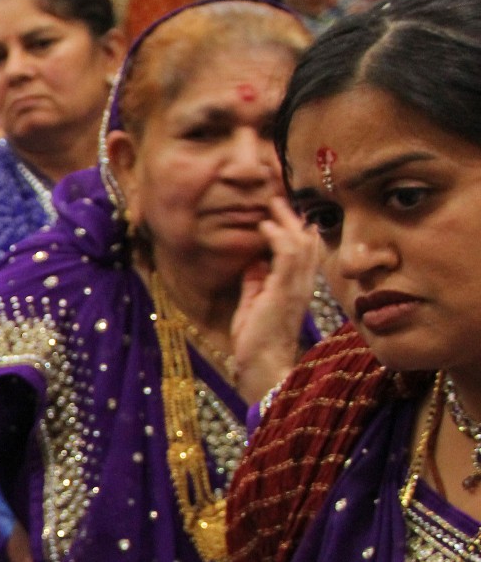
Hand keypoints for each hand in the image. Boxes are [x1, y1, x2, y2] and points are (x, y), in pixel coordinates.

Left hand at [230, 198, 321, 403]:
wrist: (262, 365)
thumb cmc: (257, 339)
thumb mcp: (255, 304)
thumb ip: (256, 283)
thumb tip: (254, 263)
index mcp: (296, 286)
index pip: (303, 250)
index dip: (294, 227)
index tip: (279, 208)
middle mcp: (302, 284)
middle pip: (308, 241)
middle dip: (293, 217)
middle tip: (278, 197)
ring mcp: (296, 287)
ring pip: (302, 244)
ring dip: (287, 221)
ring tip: (273, 204)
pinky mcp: (284, 291)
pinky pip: (289, 257)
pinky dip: (278, 238)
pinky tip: (266, 226)